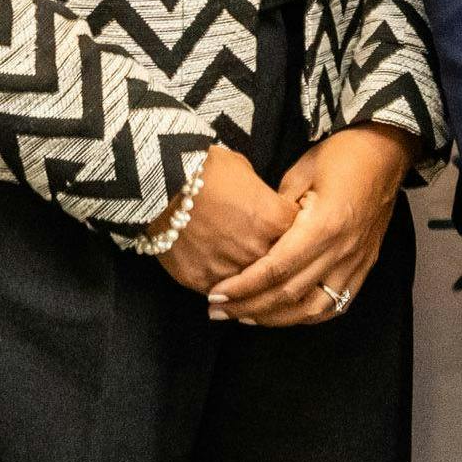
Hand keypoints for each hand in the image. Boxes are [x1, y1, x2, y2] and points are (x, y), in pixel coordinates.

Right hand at [157, 146, 294, 296]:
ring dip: (251, 283)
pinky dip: (223, 289)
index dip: (295, 235)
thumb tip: (265, 209)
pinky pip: (221, 293)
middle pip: (279, 266)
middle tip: (269, 261)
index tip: (289, 235)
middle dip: (276, 262)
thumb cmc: (206, 169)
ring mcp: (230, 267)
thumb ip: (264, 199)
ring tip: (248, 280)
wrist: (161, 182)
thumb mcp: (246, 172)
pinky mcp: (202, 280)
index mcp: (275, 219)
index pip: (300, 236)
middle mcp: (257, 248)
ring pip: (251, 287)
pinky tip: (223, 285)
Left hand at [209, 125, 415, 325]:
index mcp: (324, 225)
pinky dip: (307, 315)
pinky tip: (284, 315)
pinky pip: (336, 304)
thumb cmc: (342, 155)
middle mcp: (342, 250)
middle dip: (249, 307)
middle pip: (290, 294)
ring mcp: (356, 262)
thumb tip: (254, 239)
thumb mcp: (300, 171)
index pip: (276, 269)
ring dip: (276, 318)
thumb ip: (277, 211)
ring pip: (313, 309)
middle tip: (217, 310)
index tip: (216, 293)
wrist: (387, 151)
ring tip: (245, 317)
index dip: (244, 286)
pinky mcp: (364, 265)